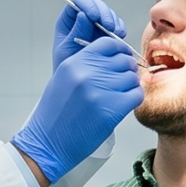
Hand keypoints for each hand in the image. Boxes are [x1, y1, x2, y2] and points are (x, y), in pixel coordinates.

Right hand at [10, 36, 142, 183]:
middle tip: (121, 82)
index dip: (120, 51)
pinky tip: (122, 105)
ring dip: (130, 86)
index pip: (109, 44)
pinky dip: (133, 99)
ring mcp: (100, 91)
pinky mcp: (112, 109)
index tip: (122, 59)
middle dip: (126, 70)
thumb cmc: (55, 114)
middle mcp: (87, 73)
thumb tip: (114, 58)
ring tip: (118, 96)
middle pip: (124, 60)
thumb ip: (86, 64)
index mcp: (75, 62)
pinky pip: (136, 95)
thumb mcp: (64, 78)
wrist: (49, 142)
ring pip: (132, 78)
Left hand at [52, 0, 126, 67]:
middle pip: (97, 5)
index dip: (88, 5)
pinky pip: (117, 25)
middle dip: (105, 13)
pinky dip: (120, 29)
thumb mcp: (68, 50)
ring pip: (109, 14)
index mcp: (69, 21)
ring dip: (114, 21)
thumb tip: (83, 15)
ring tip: (116, 33)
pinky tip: (120, 36)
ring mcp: (97, 27)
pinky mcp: (109, 35)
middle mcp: (84, 21)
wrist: (79, 83)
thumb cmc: (67, 66)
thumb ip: (76, 32)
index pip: (78, 2)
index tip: (94, 16)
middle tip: (109, 27)